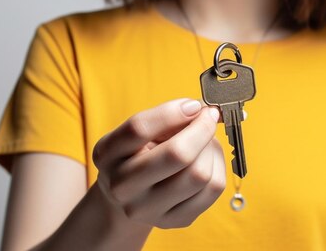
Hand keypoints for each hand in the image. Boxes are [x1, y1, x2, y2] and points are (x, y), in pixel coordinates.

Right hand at [92, 98, 225, 228]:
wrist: (129, 197)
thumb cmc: (139, 154)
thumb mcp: (139, 133)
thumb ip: (165, 117)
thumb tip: (202, 110)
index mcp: (107, 155)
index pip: (139, 129)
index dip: (173, 112)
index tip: (193, 105)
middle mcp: (122, 187)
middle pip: (177, 155)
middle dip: (202, 129)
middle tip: (209, 117)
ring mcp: (148, 209)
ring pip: (200, 174)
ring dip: (211, 149)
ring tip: (206, 141)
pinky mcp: (174, 221)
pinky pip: (213, 189)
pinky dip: (218, 167)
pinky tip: (208, 160)